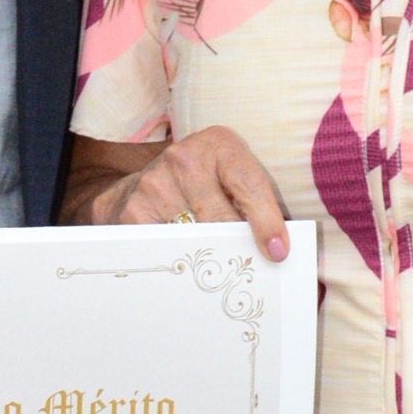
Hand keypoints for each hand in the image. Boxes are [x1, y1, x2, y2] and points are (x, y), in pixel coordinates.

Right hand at [76, 126, 288, 257]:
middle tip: (249, 268)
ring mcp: (156, 184)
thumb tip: (276, 248)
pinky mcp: (134, 212)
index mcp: (219, 145)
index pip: (248, 184)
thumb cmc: (204, 184)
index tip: (277, 251)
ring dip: (211, 257)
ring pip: (194, 238)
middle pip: (221, 218)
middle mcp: (185, 159)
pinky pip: (167, 249)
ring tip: (218, 265)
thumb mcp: (231, 176)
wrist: (143, 184)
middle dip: (238, 246)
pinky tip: (189, 263)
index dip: (266, 221)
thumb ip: (253, 200)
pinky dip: (182, 262)